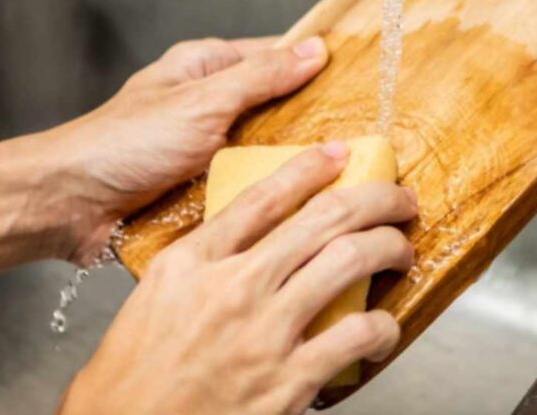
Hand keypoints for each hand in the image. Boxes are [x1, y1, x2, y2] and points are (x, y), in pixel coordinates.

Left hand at [0, 35, 327, 271]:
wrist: (71, 204)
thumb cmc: (125, 143)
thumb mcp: (203, 101)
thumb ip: (261, 77)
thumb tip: (315, 50)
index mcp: (209, 67)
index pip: (276, 54)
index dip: (316, 64)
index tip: (359, 79)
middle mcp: (213, 103)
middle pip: (277, 104)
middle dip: (313, 119)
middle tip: (361, 133)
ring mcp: (210, 145)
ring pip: (267, 146)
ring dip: (293, 159)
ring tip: (342, 171)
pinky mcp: (206, 184)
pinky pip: (250, 181)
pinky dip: (271, 188)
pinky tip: (302, 202)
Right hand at [59, 143, 416, 414]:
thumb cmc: (134, 371)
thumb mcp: (158, 292)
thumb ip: (207, 253)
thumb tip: (261, 225)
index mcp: (195, 260)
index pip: (264, 196)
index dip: (309, 167)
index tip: (339, 152)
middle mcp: (232, 287)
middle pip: (323, 219)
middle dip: (376, 198)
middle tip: (398, 198)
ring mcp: (262, 334)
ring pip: (347, 262)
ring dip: (389, 247)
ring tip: (402, 249)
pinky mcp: (285, 383)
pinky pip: (353, 336)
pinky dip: (382, 325)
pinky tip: (385, 326)